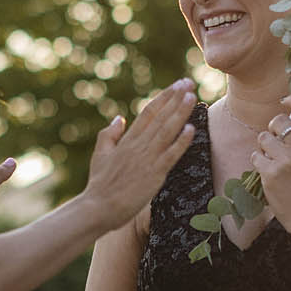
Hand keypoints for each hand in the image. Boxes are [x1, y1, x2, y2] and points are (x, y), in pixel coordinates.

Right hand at [82, 80, 197, 230]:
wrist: (98, 207)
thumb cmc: (99, 184)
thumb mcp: (100, 155)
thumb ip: (109, 135)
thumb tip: (119, 118)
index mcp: (127, 140)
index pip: (148, 112)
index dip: (164, 98)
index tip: (176, 86)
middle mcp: (138, 146)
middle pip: (160, 117)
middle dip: (175, 99)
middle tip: (189, 82)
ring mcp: (147, 159)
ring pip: (167, 131)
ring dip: (180, 113)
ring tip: (191, 97)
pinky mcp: (154, 174)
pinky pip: (171, 155)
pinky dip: (181, 142)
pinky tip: (192, 129)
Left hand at [251, 93, 290, 231]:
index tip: (286, 100)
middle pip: (277, 122)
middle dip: (273, 129)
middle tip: (277, 140)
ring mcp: (285, 160)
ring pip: (263, 138)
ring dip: (264, 147)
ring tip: (273, 158)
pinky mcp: (270, 173)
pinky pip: (256, 156)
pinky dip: (259, 162)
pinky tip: (268, 171)